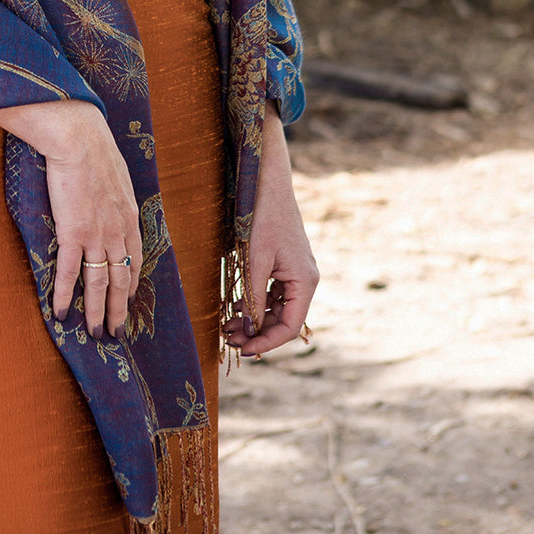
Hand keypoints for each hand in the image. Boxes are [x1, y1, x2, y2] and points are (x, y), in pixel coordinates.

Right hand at [0, 99, 142, 337]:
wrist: (80, 139)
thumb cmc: (95, 150)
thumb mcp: (117, 176)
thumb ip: (116, 196)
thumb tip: (111, 200)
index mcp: (129, 218)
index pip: (135, 260)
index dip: (131, 284)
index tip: (127, 301)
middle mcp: (118, 232)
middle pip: (120, 279)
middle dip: (118, 309)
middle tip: (116, 332)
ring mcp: (97, 234)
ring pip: (99, 283)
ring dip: (97, 311)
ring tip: (95, 334)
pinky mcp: (73, 232)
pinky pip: (70, 272)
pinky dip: (66, 295)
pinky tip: (62, 313)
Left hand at [223, 103, 317, 357]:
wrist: (266, 183)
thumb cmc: (263, 218)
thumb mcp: (256, 261)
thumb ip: (254, 297)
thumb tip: (249, 329)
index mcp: (305, 282)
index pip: (290, 327)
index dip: (267, 343)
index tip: (243, 350)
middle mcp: (305, 280)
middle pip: (284, 321)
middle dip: (257, 333)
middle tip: (228, 338)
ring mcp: (296, 273)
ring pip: (277, 309)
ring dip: (254, 320)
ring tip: (227, 326)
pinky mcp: (286, 265)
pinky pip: (273, 294)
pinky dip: (256, 303)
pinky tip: (236, 307)